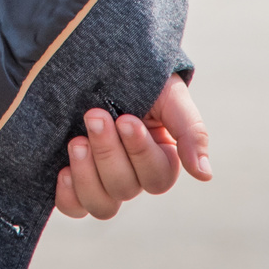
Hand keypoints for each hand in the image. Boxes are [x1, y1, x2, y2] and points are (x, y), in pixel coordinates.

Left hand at [54, 76, 210, 220]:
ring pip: (102, 205)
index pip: (157, 176)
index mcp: (160, 159)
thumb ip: (190, 131)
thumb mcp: (169, 96)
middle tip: (94, 116)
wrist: (95, 60)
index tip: (125, 118)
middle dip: (108, 151)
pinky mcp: (73, 180)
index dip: (140, 151)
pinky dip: (68, 195)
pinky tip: (63, 171)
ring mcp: (102, 181)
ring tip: (76, 142)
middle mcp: (132, 176)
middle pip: (126, 188)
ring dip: (88, 175)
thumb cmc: (139, 79)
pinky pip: (73, 207)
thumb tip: (205, 175)